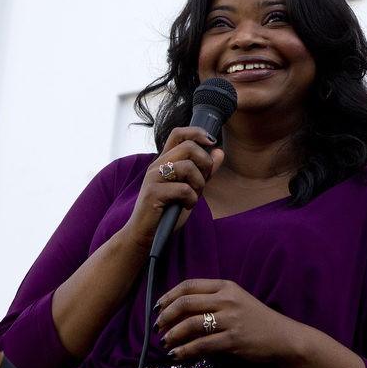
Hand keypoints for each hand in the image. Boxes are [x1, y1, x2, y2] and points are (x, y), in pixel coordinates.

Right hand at [121, 126, 223, 249]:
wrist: (147, 235)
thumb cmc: (169, 212)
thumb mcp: (192, 189)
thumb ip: (204, 171)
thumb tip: (220, 151)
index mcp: (165, 161)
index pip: (178, 133)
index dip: (197, 132)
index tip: (212, 142)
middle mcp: (157, 165)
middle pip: (189, 147)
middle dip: (205, 164)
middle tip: (203, 182)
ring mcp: (153, 178)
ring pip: (188, 167)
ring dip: (199, 184)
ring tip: (193, 197)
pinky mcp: (152, 193)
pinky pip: (183, 189)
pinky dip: (191, 199)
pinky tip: (186, 206)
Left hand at [154, 278, 296, 362]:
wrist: (283, 336)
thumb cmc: (257, 319)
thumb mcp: (236, 301)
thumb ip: (212, 301)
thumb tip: (178, 311)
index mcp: (226, 286)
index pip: (189, 285)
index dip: (168, 296)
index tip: (157, 308)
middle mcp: (227, 299)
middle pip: (186, 303)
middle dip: (166, 316)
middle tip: (158, 327)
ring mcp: (231, 319)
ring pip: (190, 324)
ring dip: (172, 334)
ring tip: (165, 342)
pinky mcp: (233, 339)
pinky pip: (202, 345)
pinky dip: (185, 351)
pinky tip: (176, 355)